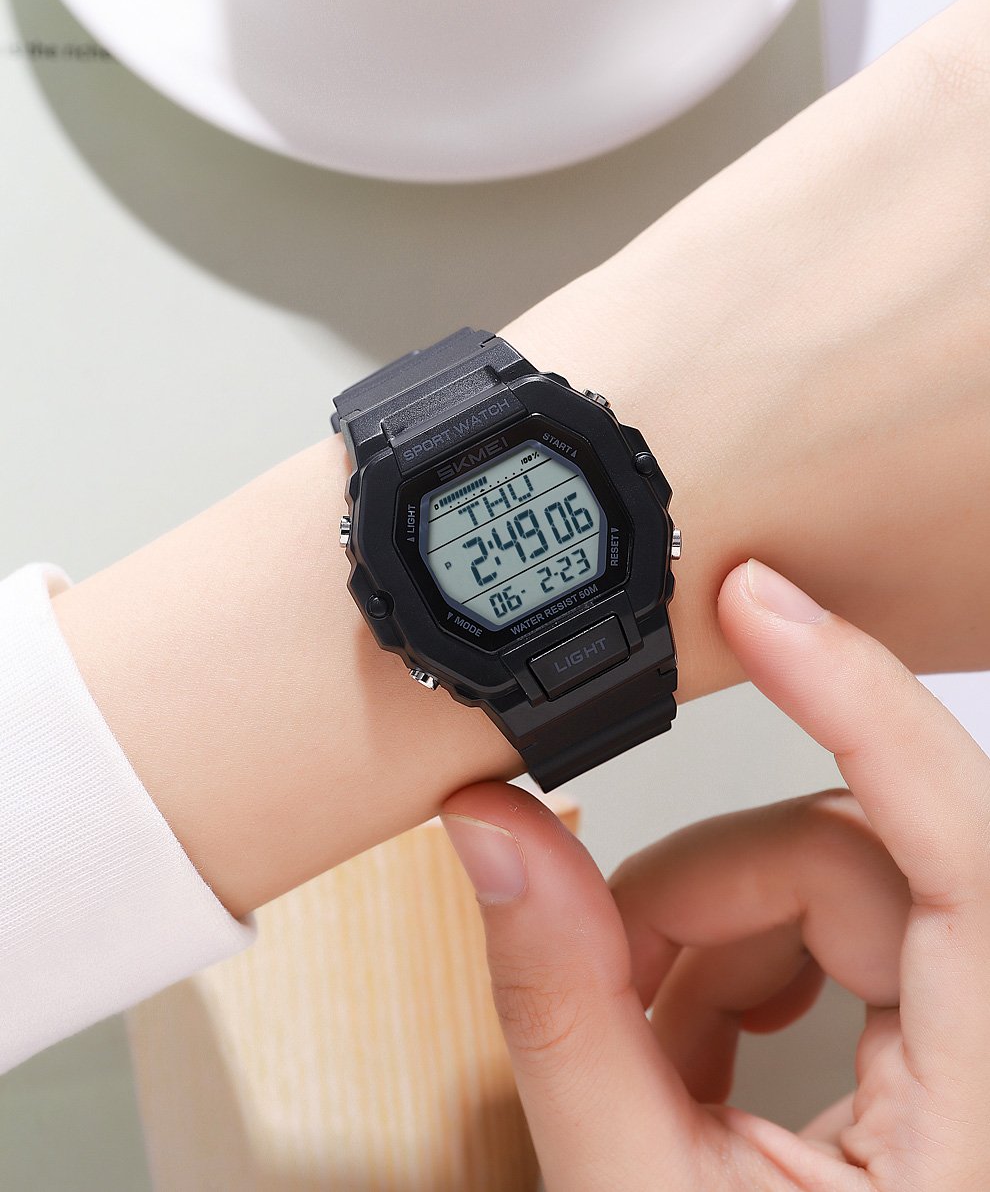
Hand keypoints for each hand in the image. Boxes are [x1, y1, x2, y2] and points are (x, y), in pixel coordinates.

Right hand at [441, 561, 989, 1187]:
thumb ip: (568, 1011)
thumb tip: (491, 829)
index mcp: (985, 1103)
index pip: (957, 829)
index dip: (858, 691)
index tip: (755, 598)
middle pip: (865, 861)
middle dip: (711, 893)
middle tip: (600, 968)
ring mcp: (988, 1068)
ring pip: (857, 898)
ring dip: (724, 948)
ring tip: (646, 1061)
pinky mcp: (962, 1073)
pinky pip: (868, 953)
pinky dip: (759, 987)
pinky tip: (695, 1077)